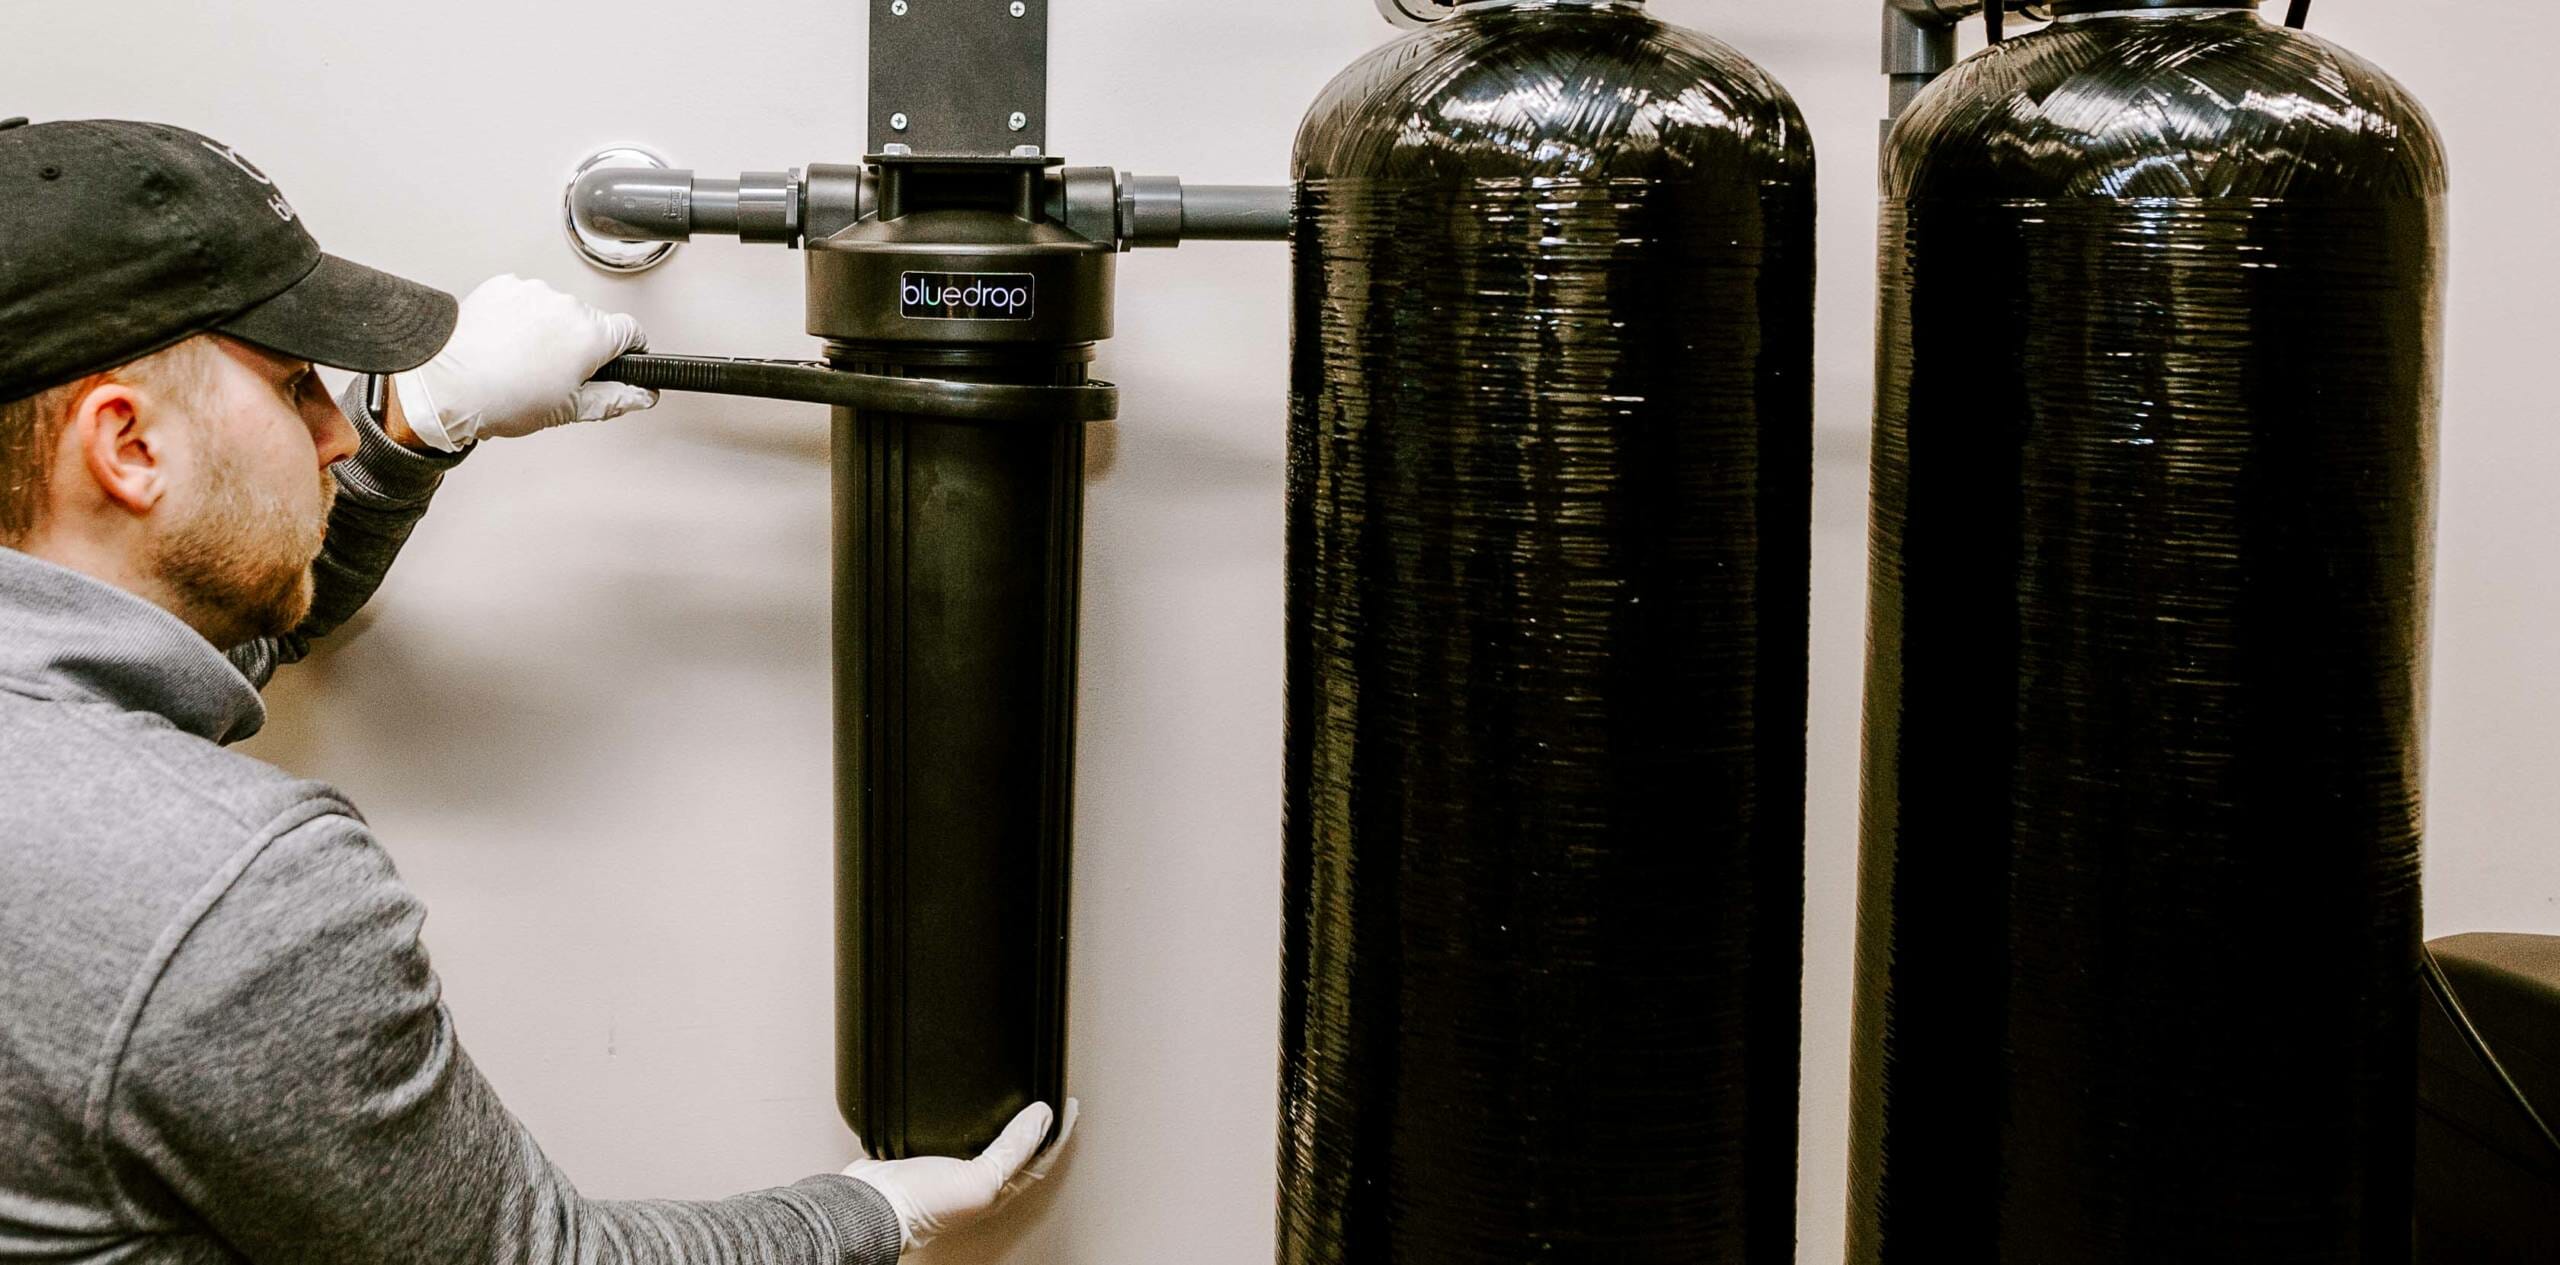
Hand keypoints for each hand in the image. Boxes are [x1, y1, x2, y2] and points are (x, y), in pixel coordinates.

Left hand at [393, 274, 656, 451]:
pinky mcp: (504, 285)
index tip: (616, 362)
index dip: (628, 351)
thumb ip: (614, 399)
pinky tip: (505, 343)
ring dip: (548, 329)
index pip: (631, 331)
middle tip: (555, 374)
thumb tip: (641, 396)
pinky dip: (520, 317)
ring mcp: (533, 291)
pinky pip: (524, 299)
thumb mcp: (567, 410)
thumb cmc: (500, 399)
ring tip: (522, 359)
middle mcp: (566, 306)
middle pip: (590, 322)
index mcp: (590, 335)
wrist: (444, 384)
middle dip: (579, 344)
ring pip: (556, 309)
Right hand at [843, 1100, 1076, 1253]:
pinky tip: (974, 1108)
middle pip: (1021, 1150)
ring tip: (1022, 1100)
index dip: (1059, 1132)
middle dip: (1040, 1127)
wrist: (871, 1205)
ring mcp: (956, 1168)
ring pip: (994, 1140)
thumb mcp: (979, 1180)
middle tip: (1054, 1100)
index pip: (1041, 1158)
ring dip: (1010, 1122)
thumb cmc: (923, 1207)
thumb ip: (1012, 1150)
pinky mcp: (932, 1154)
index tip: (1070, 1104)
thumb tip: (1042, 1118)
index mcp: (998, 1191)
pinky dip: (976, 1119)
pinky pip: (964, 1133)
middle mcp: (981, 1181)